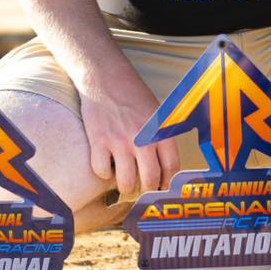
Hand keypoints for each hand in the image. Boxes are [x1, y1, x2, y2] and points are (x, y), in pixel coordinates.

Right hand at [74, 67, 177, 198]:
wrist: (105, 78)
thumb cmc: (133, 95)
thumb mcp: (157, 112)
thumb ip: (162, 136)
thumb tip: (165, 164)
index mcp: (159, 131)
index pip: (172, 167)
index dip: (168, 182)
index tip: (163, 187)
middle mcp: (142, 139)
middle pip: (150, 180)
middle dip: (147, 190)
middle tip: (143, 189)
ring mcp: (119, 142)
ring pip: (126, 182)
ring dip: (125, 187)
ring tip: (124, 181)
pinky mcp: (99, 141)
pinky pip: (102, 172)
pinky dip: (103, 173)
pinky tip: (106, 165)